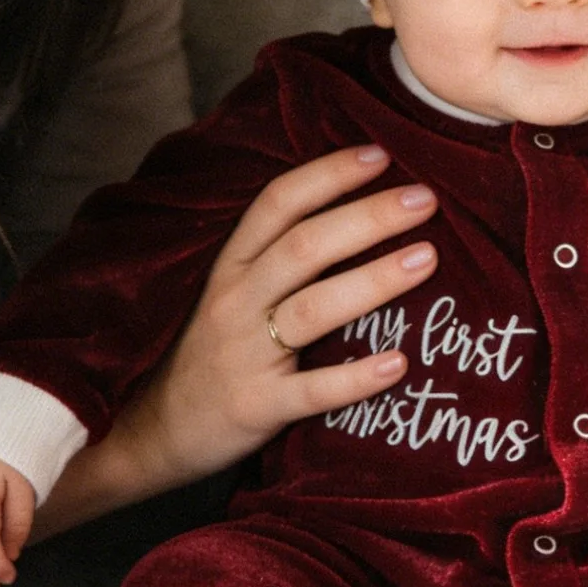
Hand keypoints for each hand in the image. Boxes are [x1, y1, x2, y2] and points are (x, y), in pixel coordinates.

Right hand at [110, 145, 438, 495]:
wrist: (160, 431)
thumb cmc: (215, 351)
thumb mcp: (234, 291)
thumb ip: (282, 257)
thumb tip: (364, 213)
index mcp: (232, 265)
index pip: (277, 204)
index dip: (328, 174)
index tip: (380, 155)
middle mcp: (234, 301)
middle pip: (304, 247)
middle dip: (368, 218)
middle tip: (425, 199)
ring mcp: (244, 355)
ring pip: (312, 309)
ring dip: (373, 280)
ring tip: (427, 258)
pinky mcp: (257, 407)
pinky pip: (312, 391)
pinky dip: (355, 378)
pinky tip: (398, 363)